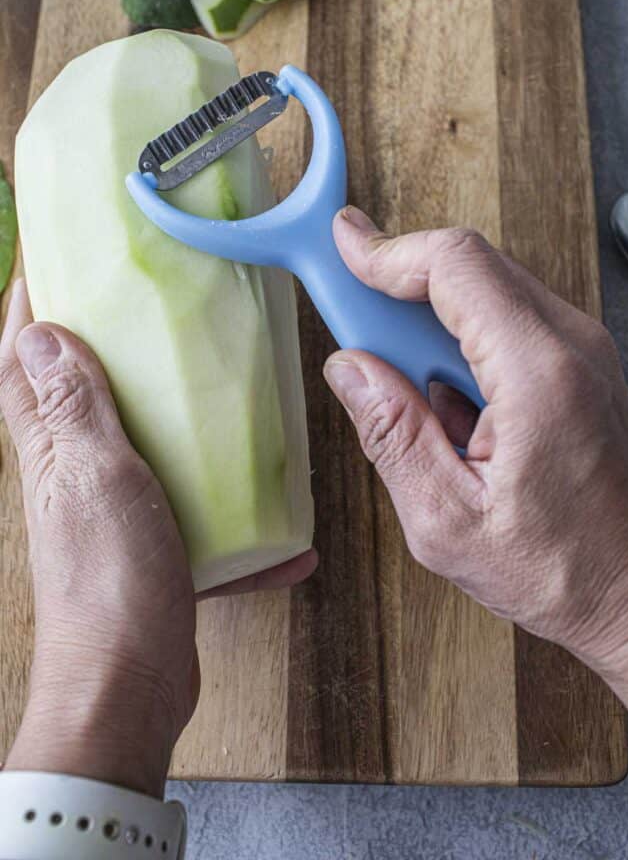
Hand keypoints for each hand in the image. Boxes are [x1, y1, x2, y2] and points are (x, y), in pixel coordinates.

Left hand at [0, 280, 315, 796]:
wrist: (130, 683)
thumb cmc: (109, 579)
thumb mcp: (96, 475)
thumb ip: (74, 407)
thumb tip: (38, 330)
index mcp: (52, 448)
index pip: (20, 364)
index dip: (27, 310)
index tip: (54, 261)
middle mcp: (76, 474)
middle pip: (81, 395)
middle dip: (106, 347)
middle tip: (155, 309)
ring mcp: (116, 511)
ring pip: (143, 446)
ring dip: (176, 419)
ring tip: (223, 388)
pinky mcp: (156, 547)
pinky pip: (197, 514)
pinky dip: (236, 518)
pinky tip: (284, 523)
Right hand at [325, 208, 627, 783]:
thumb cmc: (564, 571)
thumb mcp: (448, 520)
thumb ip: (391, 434)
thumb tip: (348, 367)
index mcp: (540, 374)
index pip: (455, 264)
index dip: (388, 251)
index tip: (341, 248)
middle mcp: (572, 345)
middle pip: (470, 268)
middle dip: (398, 287)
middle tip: (352, 327)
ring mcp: (583, 352)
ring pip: (486, 294)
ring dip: (428, 323)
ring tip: (396, 386)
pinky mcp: (581, 368)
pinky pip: (507, 326)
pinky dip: (460, 346)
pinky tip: (444, 410)